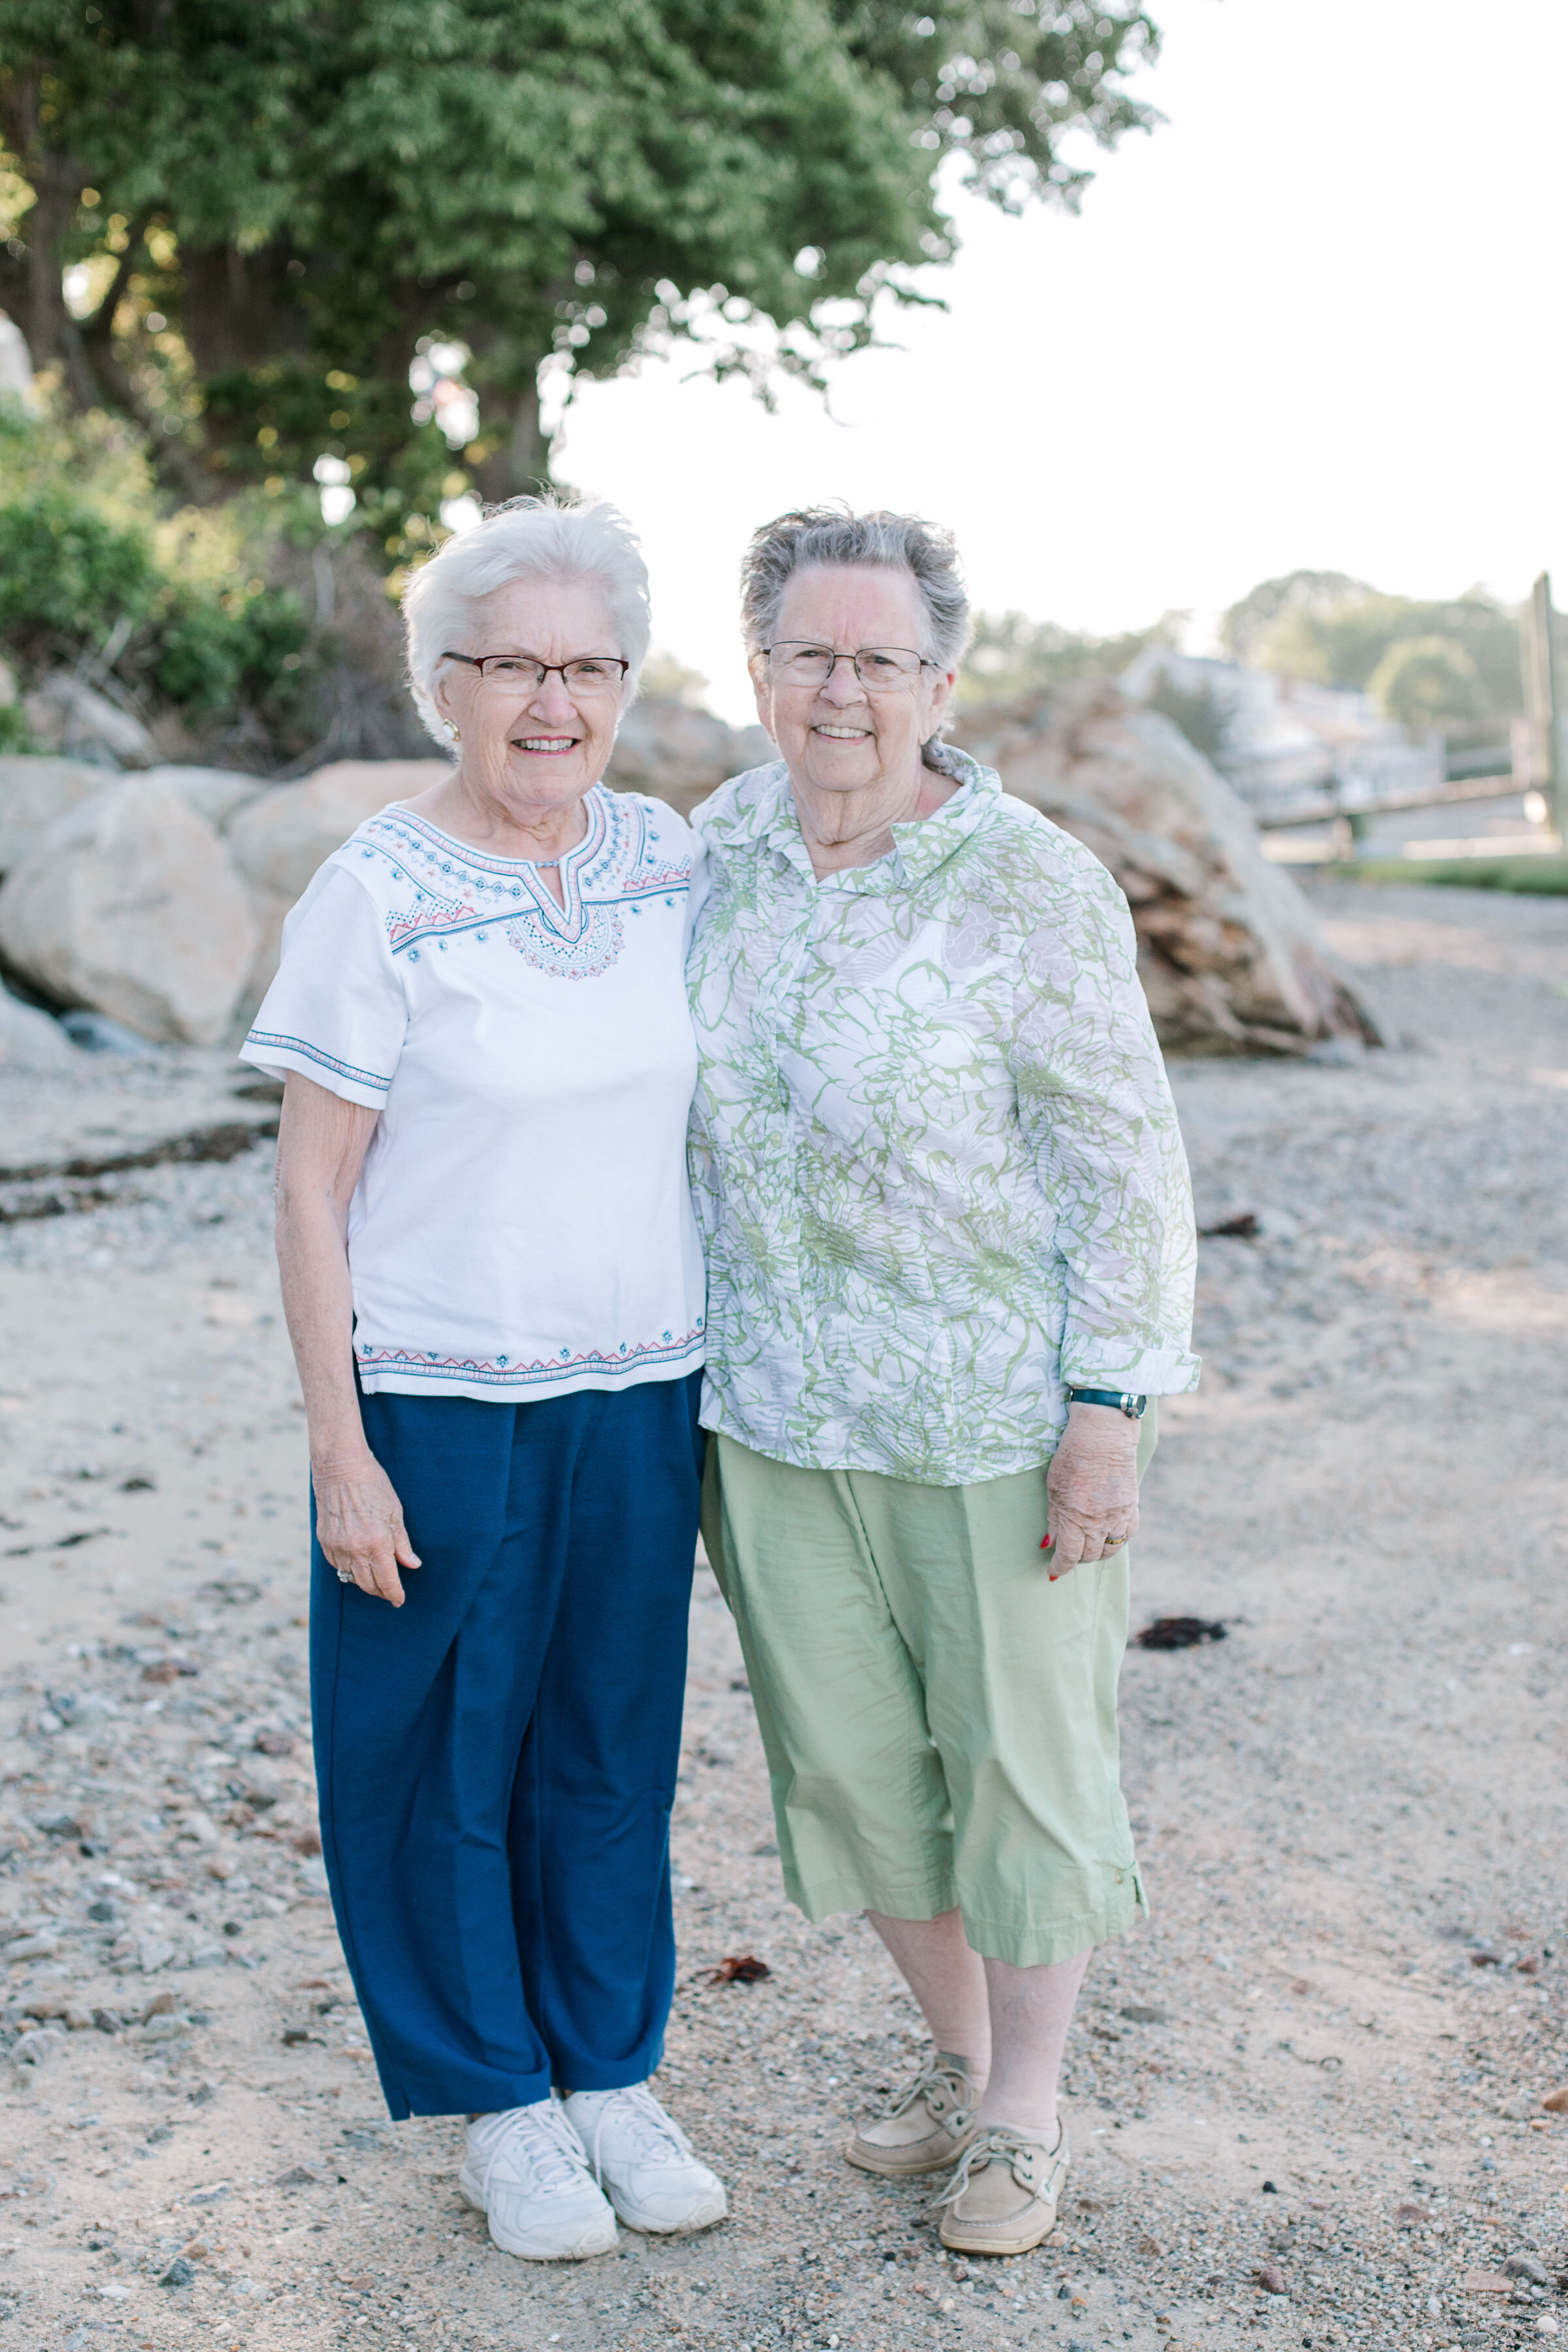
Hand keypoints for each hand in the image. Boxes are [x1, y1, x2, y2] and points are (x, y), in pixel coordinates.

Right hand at [312, 1444, 420, 1606]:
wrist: (341, 1467)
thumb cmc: (373, 1485)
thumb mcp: (395, 1513)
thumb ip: (402, 1544)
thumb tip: (412, 1565)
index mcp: (377, 1542)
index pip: (387, 1581)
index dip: (395, 1594)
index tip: (399, 1600)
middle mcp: (355, 1549)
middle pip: (368, 1585)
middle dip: (381, 1591)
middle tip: (390, 1592)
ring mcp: (337, 1546)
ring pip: (351, 1578)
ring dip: (364, 1582)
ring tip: (375, 1579)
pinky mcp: (324, 1541)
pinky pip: (337, 1565)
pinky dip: (348, 1569)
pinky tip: (357, 1563)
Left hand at [1044, 1402, 1139, 1575]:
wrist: (1103, 1437)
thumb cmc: (1072, 1458)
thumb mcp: (1053, 1488)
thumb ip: (1054, 1519)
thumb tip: (1050, 1544)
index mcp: (1075, 1519)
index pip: (1068, 1556)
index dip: (1059, 1568)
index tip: (1053, 1572)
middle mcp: (1098, 1523)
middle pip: (1089, 1556)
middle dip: (1076, 1559)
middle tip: (1069, 1553)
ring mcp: (1118, 1516)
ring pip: (1111, 1550)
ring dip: (1098, 1553)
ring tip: (1088, 1546)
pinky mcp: (1132, 1507)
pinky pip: (1127, 1534)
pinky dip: (1118, 1540)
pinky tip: (1109, 1534)